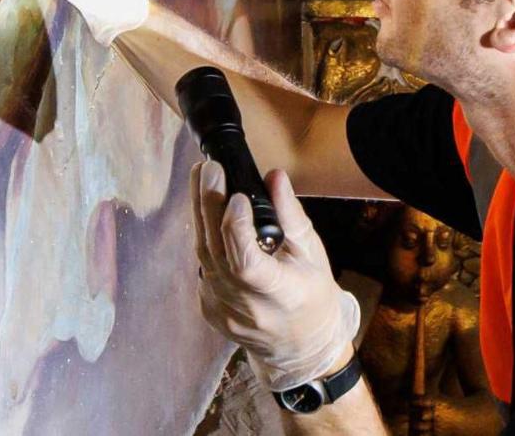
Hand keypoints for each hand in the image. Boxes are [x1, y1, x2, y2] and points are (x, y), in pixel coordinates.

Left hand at [193, 160, 355, 386]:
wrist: (299, 347)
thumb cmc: (312, 296)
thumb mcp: (314, 254)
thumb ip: (291, 216)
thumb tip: (274, 176)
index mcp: (280, 294)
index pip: (246, 262)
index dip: (236, 228)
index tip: (237, 195)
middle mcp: (246, 306)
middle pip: (215, 252)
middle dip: (209, 205)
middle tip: (208, 169)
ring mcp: (222, 311)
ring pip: (203, 256)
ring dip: (200, 215)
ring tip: (203, 179)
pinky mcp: (208, 310)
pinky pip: (203, 267)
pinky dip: (206, 239)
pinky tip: (210, 215)